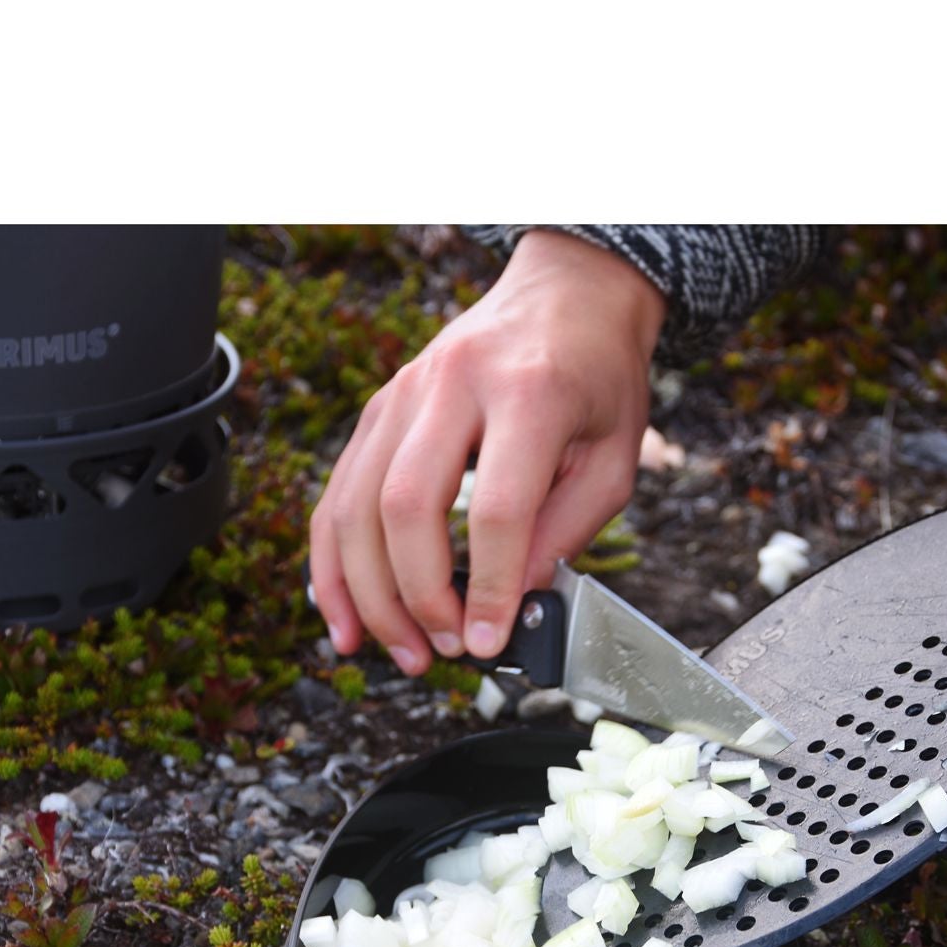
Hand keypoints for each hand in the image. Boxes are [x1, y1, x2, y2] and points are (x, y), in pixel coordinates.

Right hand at [309, 230, 665, 673]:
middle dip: (416, 596)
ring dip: (368, 593)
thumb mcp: (614, 457)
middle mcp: (453, 384)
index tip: (488, 640)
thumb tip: (513, 603)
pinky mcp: (379, 409)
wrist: (567, 296)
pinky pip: (337, 494)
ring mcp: (404, 393)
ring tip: (401, 650)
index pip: (497, 508)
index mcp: (529, 392)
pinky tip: (344, 616)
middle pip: (406, 506)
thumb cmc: (598, 379)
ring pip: (356, 504)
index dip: (487, 585)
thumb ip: (566, 530)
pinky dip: (332, 564)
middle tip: (442, 650)